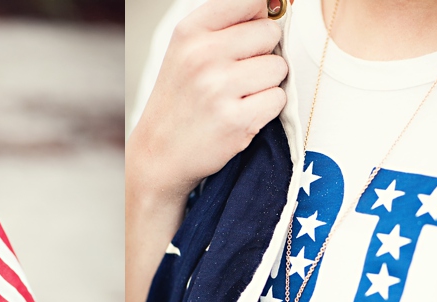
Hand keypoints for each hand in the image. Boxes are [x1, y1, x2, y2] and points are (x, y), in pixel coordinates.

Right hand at [128, 0, 286, 201]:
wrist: (158, 153)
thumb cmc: (179, 101)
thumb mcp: (186, 51)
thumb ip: (225, 27)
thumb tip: (275, 8)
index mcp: (190, 31)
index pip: (250, 0)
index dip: (258, 18)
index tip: (249, 38)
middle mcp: (203, 55)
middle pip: (269, 33)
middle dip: (262, 55)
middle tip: (237, 76)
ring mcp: (219, 88)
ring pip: (278, 68)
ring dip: (266, 84)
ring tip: (237, 98)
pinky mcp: (236, 120)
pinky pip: (278, 99)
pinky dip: (266, 109)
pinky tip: (241, 115)